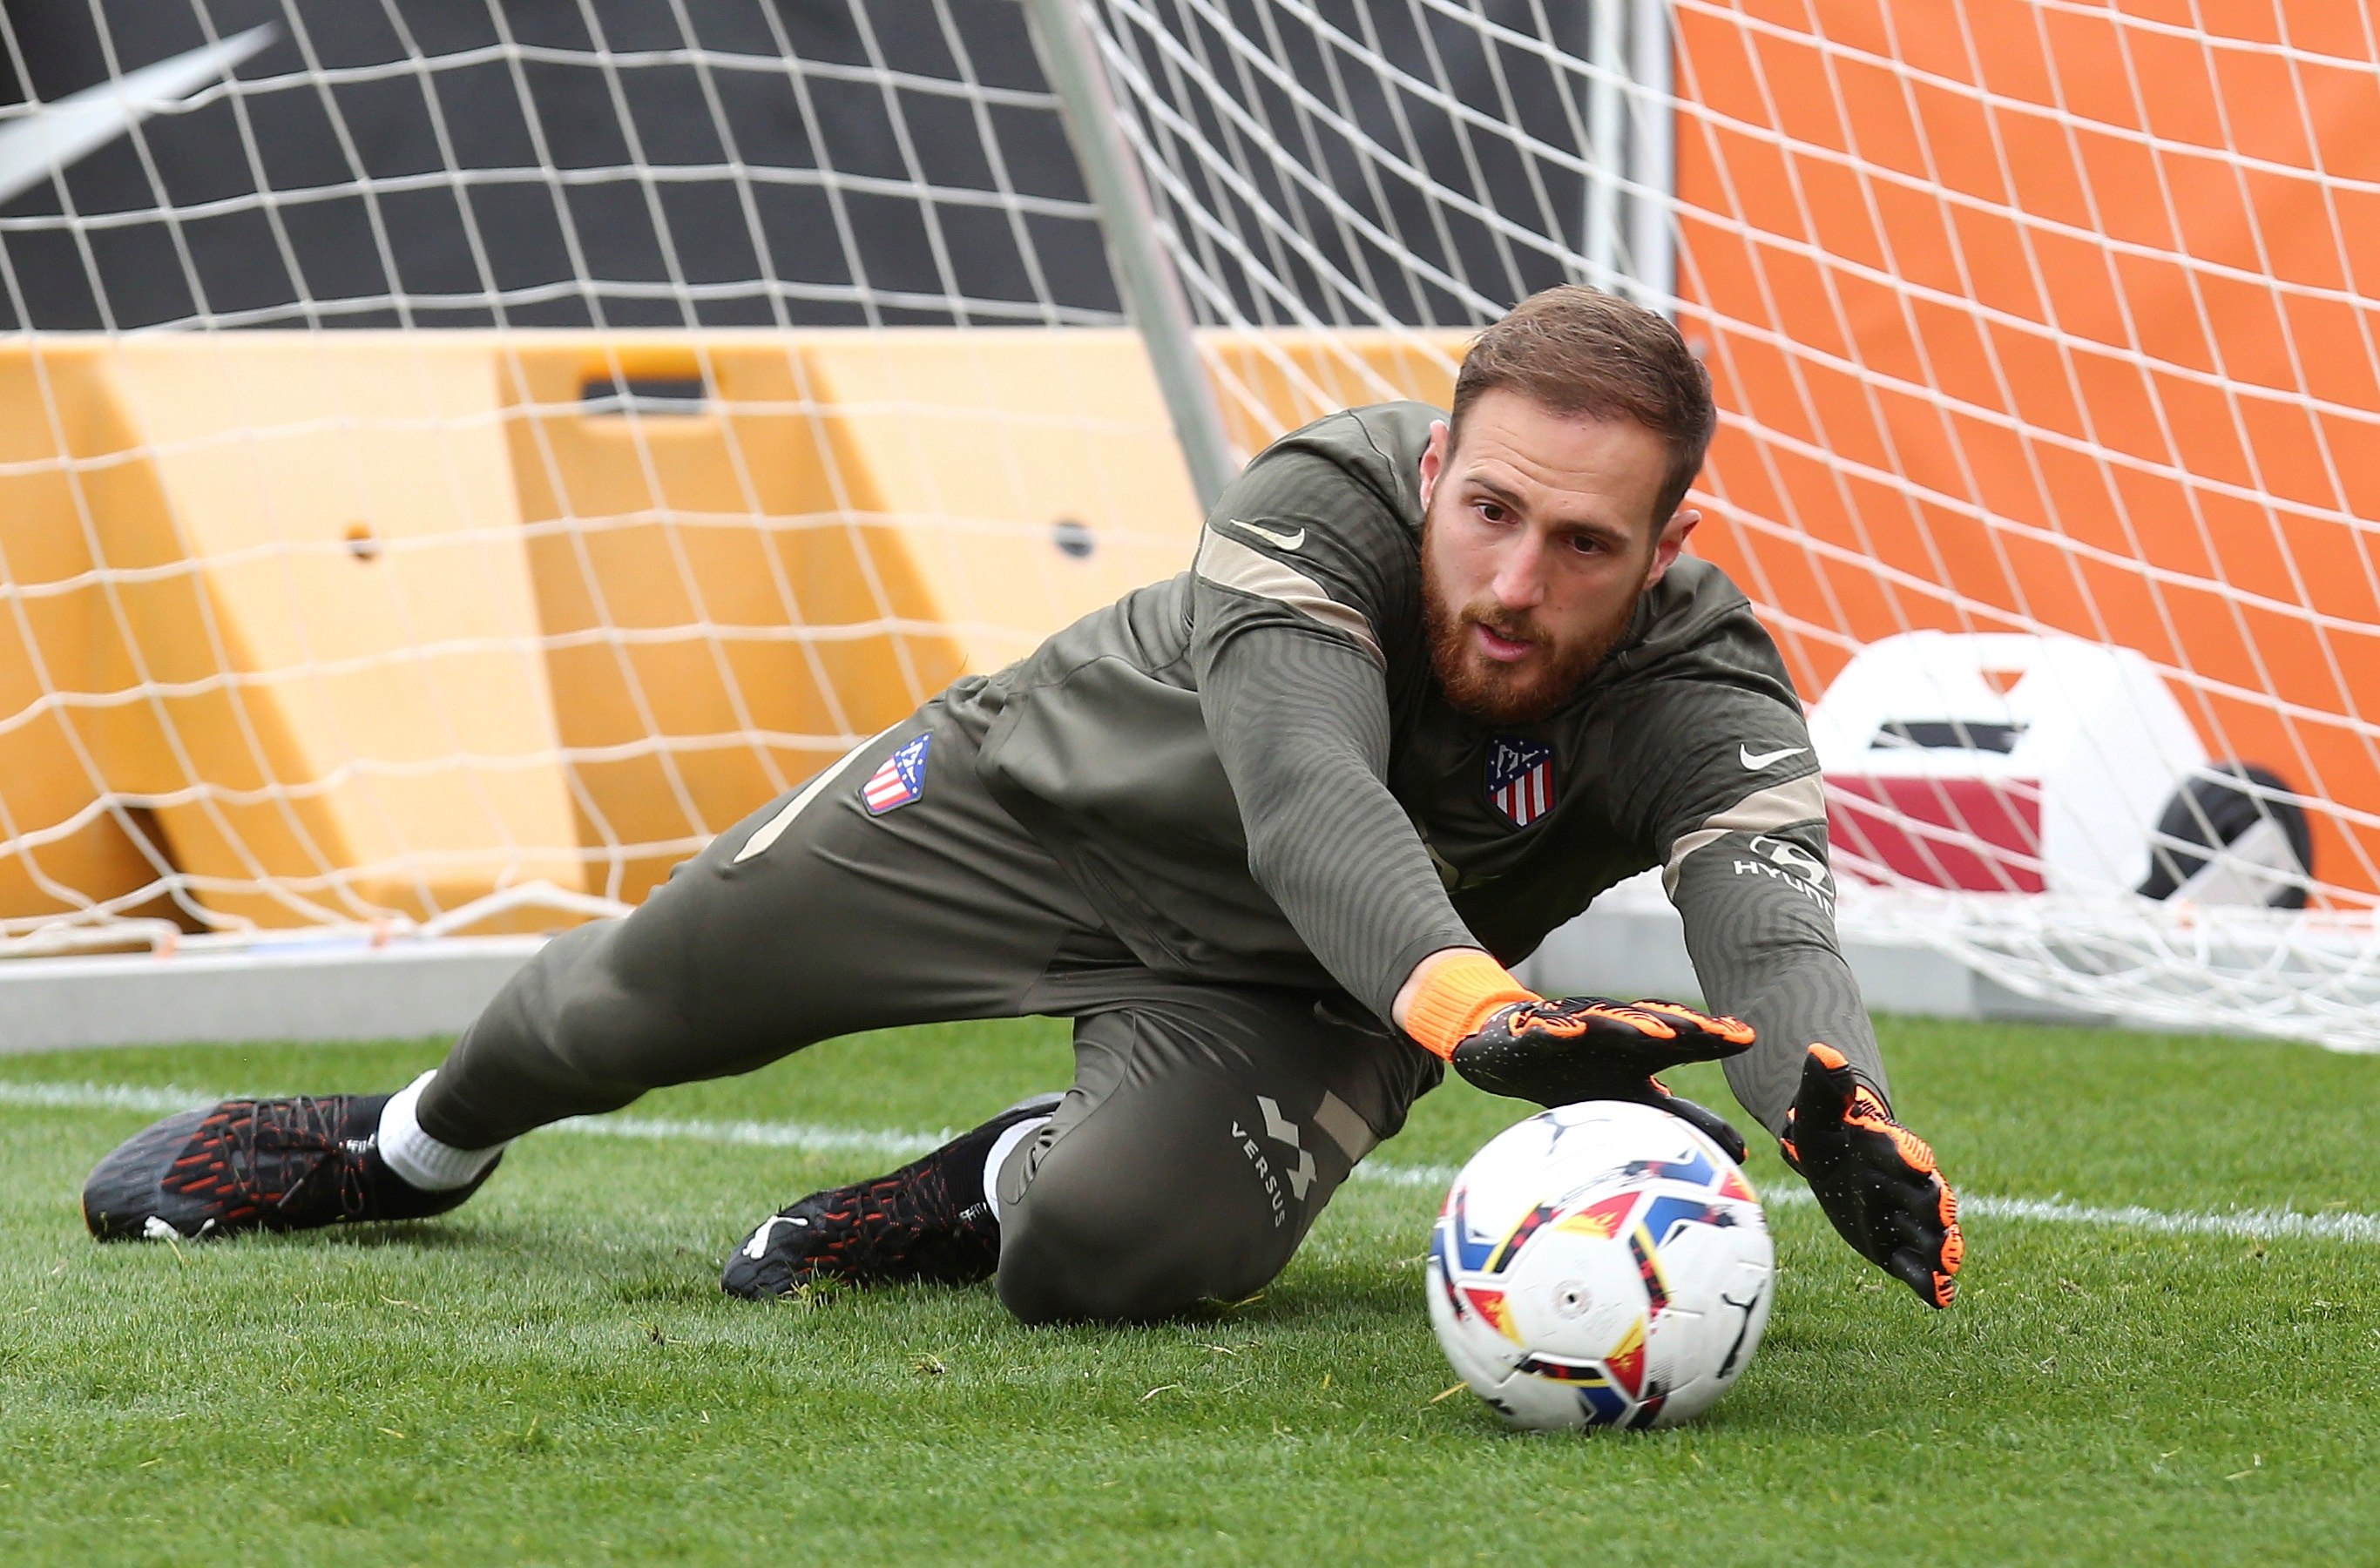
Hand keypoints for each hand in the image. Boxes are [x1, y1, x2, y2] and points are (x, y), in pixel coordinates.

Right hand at [1449, 997, 1757, 1161]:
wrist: (1512, 1053)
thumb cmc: (1581, 1077)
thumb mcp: (1636, 1100)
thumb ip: (1686, 1117)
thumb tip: (1743, 1153)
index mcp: (1641, 1049)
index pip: (1683, 1040)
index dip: (1713, 1037)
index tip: (1746, 1038)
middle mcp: (1613, 1034)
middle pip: (1653, 1025)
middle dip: (1684, 1025)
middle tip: (1716, 1031)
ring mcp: (1576, 1028)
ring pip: (1606, 1024)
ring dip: (1632, 1027)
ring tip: (1661, 1036)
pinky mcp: (1536, 1034)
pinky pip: (1548, 1031)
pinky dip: (1560, 1030)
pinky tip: (1574, 1031)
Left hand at [1781, 1044, 1963, 1307]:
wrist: (1830, 1160)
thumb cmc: (1826, 1129)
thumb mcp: (1818, 1108)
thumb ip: (1826, 1084)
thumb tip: (1822, 1051)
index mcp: (1889, 1147)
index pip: (1901, 1148)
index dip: (1906, 1152)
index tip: (1914, 1156)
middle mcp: (1907, 1184)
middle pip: (1928, 1195)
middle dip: (1936, 1206)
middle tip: (1942, 1217)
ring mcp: (1905, 1218)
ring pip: (1930, 1234)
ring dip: (1941, 1248)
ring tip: (1949, 1263)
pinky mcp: (1896, 1247)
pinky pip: (1914, 1266)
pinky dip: (1929, 1282)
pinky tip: (1941, 1300)